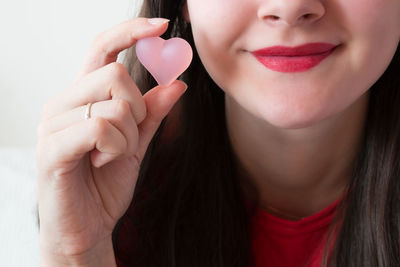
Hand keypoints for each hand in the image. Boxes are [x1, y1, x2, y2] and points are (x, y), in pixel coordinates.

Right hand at [36, 17, 186, 260]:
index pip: (102, 48)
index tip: (163, 26)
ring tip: (111, 157)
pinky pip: (100, 128)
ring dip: (127, 136)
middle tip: (127, 137)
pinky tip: (102, 164)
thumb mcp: (136, 144)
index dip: (131, 31)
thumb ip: (153, 113)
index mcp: (82, 97)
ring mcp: (53, 124)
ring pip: (113, 104)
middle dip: (137, 108)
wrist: (86, 227)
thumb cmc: (105, 184)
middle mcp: (63, 102)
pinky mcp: (52, 148)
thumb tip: (177, 83)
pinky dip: (115, 149)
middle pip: (115, 73)